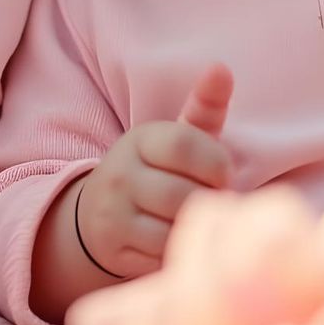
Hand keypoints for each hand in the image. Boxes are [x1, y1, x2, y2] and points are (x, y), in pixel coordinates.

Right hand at [74, 63, 233, 281]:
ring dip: (194, 229)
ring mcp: (112, 212)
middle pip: (183, 194)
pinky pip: (161, 257)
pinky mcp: (112, 248)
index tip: (224, 173)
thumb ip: (204, 108)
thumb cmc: (157, 170)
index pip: (183, 145)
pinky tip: (178, 241)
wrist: (99, 213)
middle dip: (207, 202)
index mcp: (141, 139)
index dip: (215, 163)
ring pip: (172, 229)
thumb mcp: (177, 138)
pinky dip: (178, 252)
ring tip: (196, 221)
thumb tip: (221, 67)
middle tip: (213, 203)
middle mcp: (120, 173)